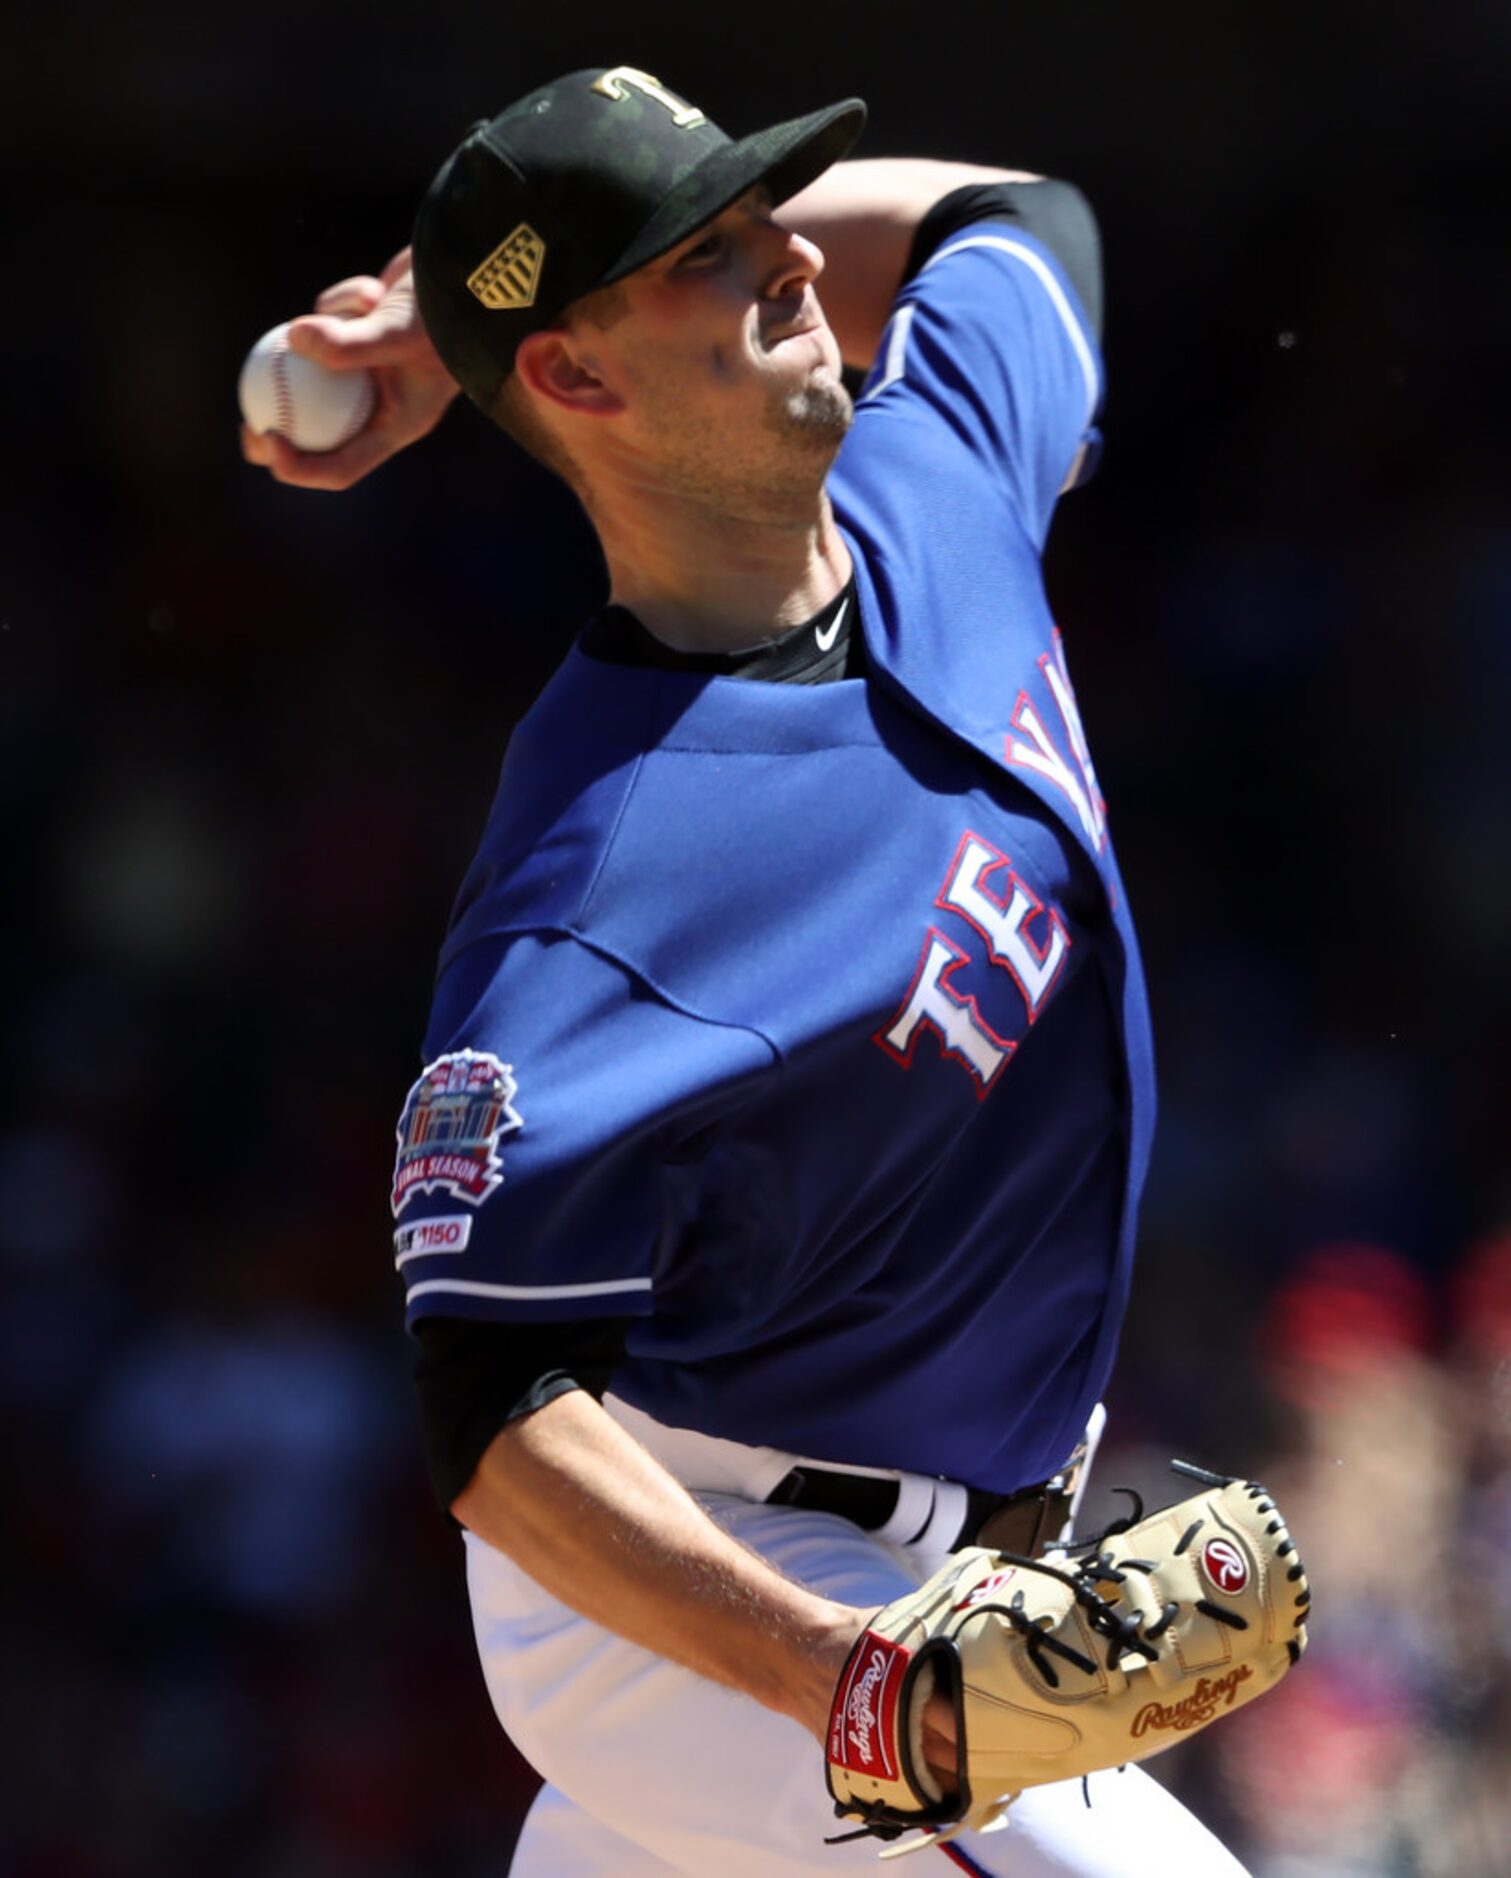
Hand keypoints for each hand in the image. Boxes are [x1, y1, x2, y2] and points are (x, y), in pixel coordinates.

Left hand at [240, 248, 460, 490]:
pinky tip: (374, 290)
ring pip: (317, 366)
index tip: (267, 436)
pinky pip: (327, 323)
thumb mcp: (400, 332)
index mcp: (393, 425)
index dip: (298, 466)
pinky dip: (341, 302)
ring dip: (327, 333)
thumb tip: (293, 339)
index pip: (340, 466)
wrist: (469, 273)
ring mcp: (368, 370)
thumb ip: (349, 343)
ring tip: (364, 308)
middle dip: (278, 432)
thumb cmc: (446, 313)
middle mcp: (380, 404)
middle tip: (247, 421)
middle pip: (317, 435)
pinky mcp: (360, 335)